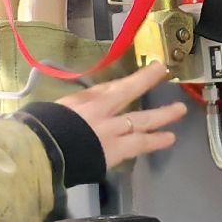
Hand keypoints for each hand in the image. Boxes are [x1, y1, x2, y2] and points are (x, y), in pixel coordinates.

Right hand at [55, 63, 186, 167]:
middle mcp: (103, 111)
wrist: (43, 151)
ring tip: (179, 111)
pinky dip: (155, 142)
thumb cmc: (42, 129)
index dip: (136, 78)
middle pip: (129, 93)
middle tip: (164, 72)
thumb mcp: (56, 111)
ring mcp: (112, 131)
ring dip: (163, 116)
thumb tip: (76, 111)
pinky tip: (169, 139)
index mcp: (85, 100)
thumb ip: (73, 109)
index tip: (153, 69)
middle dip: (147, 82)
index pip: (114, 85)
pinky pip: (140, 145)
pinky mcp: (115, 151)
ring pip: (142, 121)